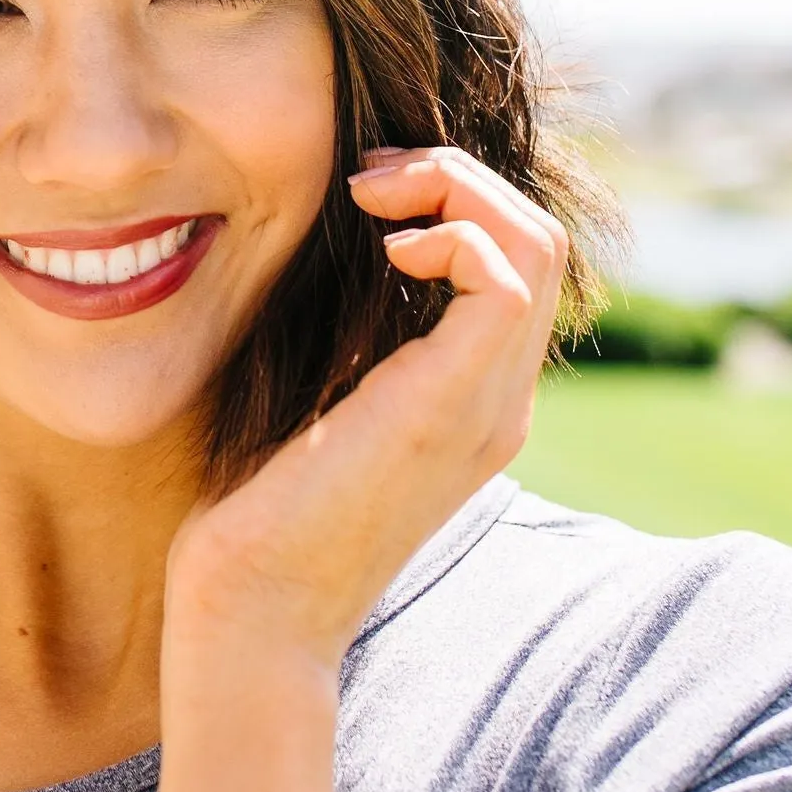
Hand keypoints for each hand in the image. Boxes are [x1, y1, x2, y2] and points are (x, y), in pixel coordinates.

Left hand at [165, 148, 567, 689]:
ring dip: (457, 189)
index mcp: (470, 399)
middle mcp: (499, 402)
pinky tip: (387, 251)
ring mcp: (489, 405)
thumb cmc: (254, 513)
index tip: (363, 195)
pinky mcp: (455, 405)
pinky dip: (453, 232)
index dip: (453, 200)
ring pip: (537, 244)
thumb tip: (329, 246)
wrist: (253, 612)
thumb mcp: (311, 395)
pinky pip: (506, 278)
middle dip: (457, 178)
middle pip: (539, 239)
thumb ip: (344, 335)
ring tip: (375, 198)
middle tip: (367, 182)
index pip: (514, 263)